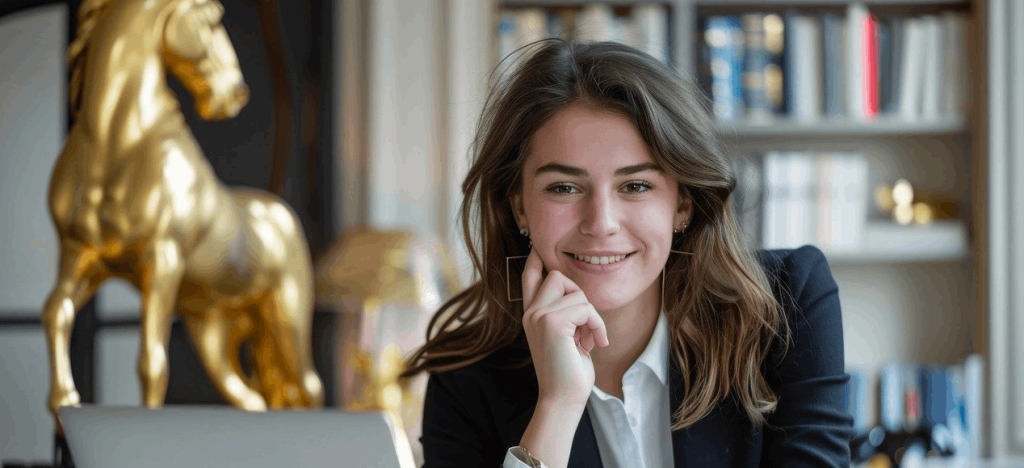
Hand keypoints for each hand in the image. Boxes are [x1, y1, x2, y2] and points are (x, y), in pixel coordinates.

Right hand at [521, 248, 608, 408]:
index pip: (530, 276)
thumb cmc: (569, 371)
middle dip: (579, 294)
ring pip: (576, 292)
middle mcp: (530, 312)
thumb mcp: (566, 336)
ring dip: (592, 316)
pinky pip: (586, 307)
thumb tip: (576, 292)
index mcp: (531, 314)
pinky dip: (597, 325)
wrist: (563, 398)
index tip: (539, 246)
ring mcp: (538, 316)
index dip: (535, 258)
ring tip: (588, 340)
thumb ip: (564, 313)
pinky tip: (595, 344)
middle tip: (585, 325)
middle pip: (557, 275)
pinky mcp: (552, 322)